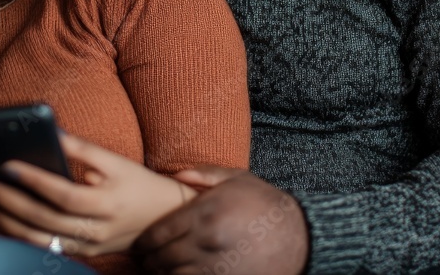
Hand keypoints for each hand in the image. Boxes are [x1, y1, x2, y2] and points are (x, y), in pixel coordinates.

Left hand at [0, 132, 195, 255]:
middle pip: (42, 220)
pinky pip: (39, 247)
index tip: (7, 164)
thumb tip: (48, 130)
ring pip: (34, 240)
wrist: (161, 218)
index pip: (64, 194)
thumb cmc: (138, 183)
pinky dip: (12, 234)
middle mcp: (94, 231)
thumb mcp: (116, 161)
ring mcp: (85, 248)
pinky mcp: (77, 255)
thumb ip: (81, 148)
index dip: (35, 180)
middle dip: (3, 200)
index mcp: (107, 204)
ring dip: (0, 222)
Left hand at [134, 167, 309, 274]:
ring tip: (157, 269)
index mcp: (206, 213)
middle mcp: (207, 242)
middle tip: (143, 259)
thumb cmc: (266, 204)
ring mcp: (216, 267)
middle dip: (148, 259)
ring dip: (162, 274)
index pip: (158, 232)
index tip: (138, 244)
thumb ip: (203, 174)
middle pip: (161, 257)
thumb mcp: (237, 178)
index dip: (143, 241)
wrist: (301, 236)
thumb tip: (174, 174)